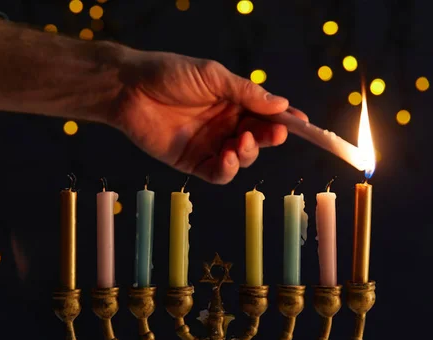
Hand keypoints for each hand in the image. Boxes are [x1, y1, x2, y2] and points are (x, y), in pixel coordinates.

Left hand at [111, 48, 307, 183]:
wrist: (129, 89)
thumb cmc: (169, 74)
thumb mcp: (213, 76)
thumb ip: (246, 93)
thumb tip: (282, 104)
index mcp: (233, 101)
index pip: (266, 113)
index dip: (285, 120)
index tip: (303, 123)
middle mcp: (225, 124)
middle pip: (259, 138)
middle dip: (271, 137)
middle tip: (275, 133)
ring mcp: (210, 144)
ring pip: (242, 158)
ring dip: (249, 153)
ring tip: (241, 142)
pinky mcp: (192, 162)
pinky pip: (218, 173)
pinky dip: (228, 170)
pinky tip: (228, 158)